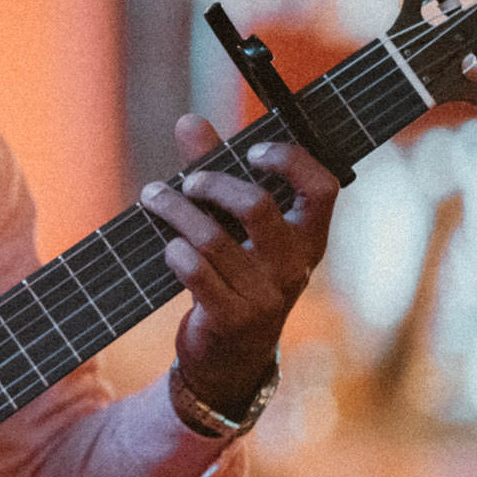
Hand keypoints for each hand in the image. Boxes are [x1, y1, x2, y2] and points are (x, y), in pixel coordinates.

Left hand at [138, 113, 338, 414]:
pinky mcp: (231, 318)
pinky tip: (167, 245)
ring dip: (174, 211)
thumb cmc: (234, 274)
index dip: (290, 160)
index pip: (323, 188)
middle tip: (188, 180)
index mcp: (308, 238)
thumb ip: (214, 171)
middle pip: (255, 205)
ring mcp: (265, 295)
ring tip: (154, 197)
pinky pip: (194, 271)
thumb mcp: (234, 226)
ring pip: (211, 237)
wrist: (229, 356)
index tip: (252, 150)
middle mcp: (295, 266)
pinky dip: (173, 251)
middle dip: (211, 183)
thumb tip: (189, 120)